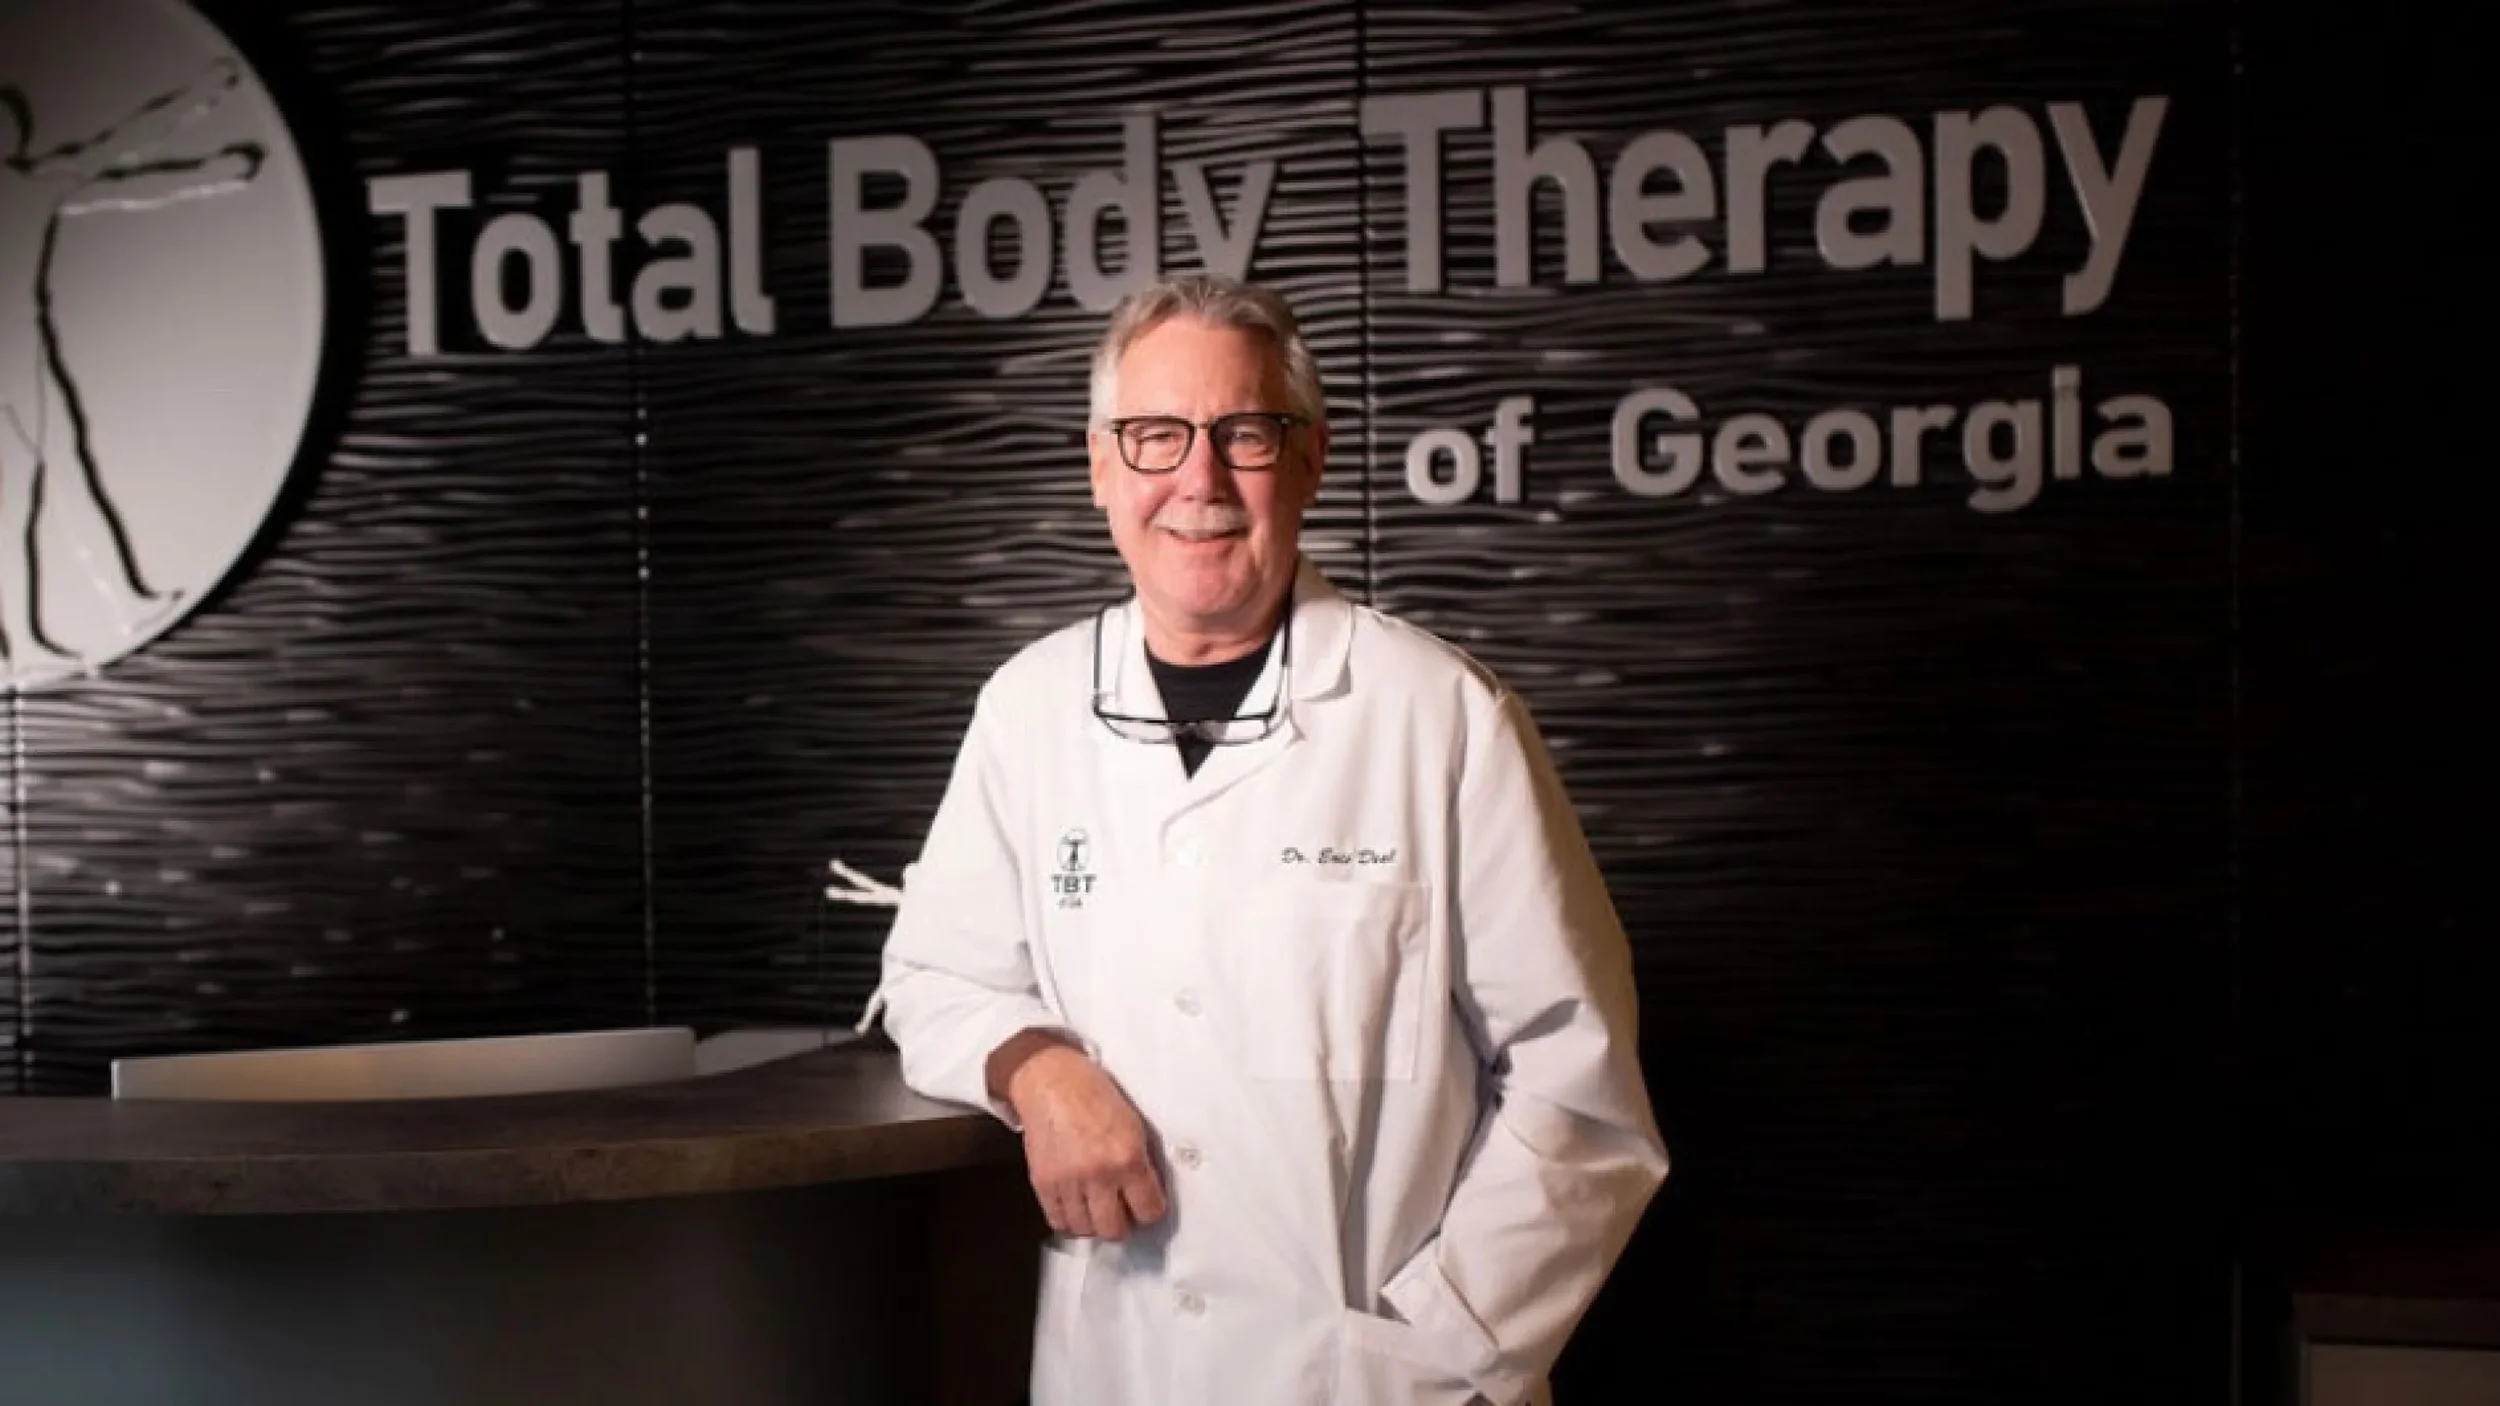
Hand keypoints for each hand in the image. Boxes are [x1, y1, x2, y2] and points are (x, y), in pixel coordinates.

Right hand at [993, 1036, 1167, 1239]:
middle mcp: (1099, 1173)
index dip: (1150, 1211)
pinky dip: (1069, 1219)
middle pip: (1115, 1230)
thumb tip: (1147, 1194)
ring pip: (1086, 1230)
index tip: (1146, 1207)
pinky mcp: (1044, 1183)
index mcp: (1128, 1157)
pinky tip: (1076, 1207)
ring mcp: (1068, 1181)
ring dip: (1094, 1223)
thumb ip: (1141, 1163)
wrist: (1051, 1081)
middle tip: (1121, 1212)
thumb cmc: (1093, 1095)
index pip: (1149, 1211)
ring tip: (1097, 1208)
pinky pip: (1059, 1221)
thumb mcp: (1133, 1125)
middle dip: (1122, 1224)